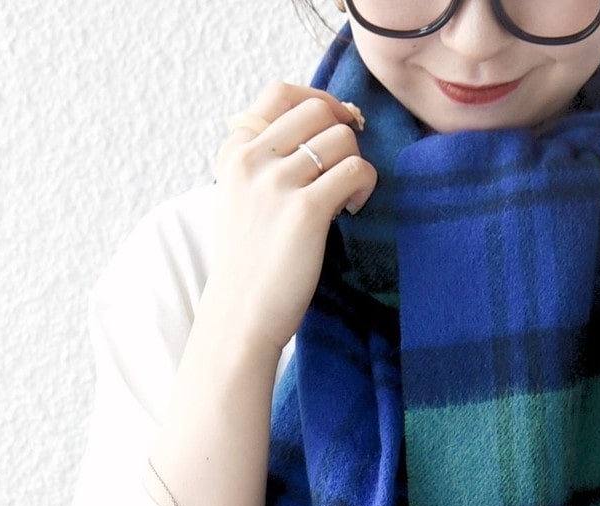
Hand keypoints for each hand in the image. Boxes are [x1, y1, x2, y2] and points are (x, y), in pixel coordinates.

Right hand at [205, 81, 378, 354]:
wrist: (239, 317)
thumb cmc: (248, 266)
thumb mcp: (240, 201)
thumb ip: (263, 164)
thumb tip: (318, 132)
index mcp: (234, 153)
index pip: (280, 94)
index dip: (318, 101)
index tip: (335, 127)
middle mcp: (251, 160)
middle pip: (317, 110)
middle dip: (343, 133)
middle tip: (346, 168)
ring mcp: (277, 184)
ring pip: (340, 138)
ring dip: (355, 163)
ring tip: (346, 198)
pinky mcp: (305, 211)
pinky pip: (355, 170)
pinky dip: (364, 185)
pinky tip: (352, 210)